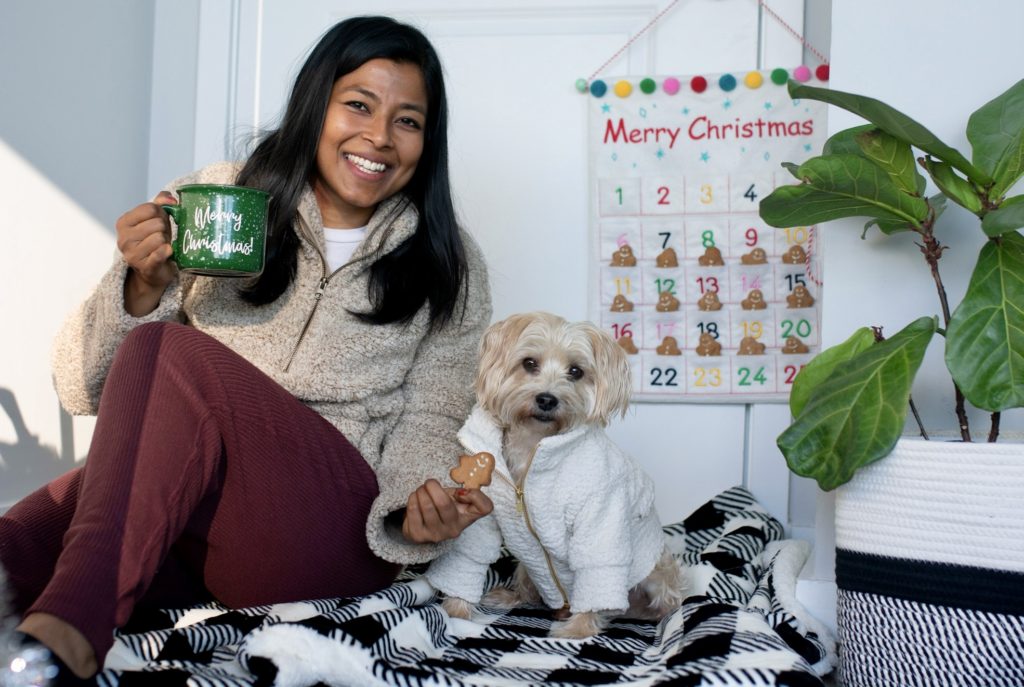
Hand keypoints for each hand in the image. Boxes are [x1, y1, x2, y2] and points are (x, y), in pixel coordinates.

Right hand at [116, 192, 177, 315]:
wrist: (153, 270)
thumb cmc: (153, 241)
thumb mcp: (154, 218)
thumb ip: (160, 202)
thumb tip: (171, 199)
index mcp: (123, 222)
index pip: (150, 208)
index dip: (161, 214)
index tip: (159, 222)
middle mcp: (124, 238)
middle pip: (157, 223)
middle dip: (164, 229)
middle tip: (161, 237)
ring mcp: (132, 254)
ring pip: (160, 238)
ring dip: (166, 242)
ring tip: (161, 246)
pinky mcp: (145, 267)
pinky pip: (161, 253)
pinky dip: (166, 252)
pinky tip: (166, 253)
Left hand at [402, 479, 492, 543]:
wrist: (424, 524)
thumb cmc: (444, 506)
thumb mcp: (458, 498)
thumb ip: (466, 491)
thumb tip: (461, 493)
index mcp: (468, 518)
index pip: (485, 507)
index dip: (474, 494)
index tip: (459, 492)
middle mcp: (454, 530)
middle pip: (443, 503)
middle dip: (433, 486)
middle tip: (429, 483)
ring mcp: (436, 535)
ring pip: (426, 505)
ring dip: (421, 491)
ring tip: (421, 490)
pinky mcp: (418, 536)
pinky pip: (413, 511)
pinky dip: (413, 498)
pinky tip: (415, 498)